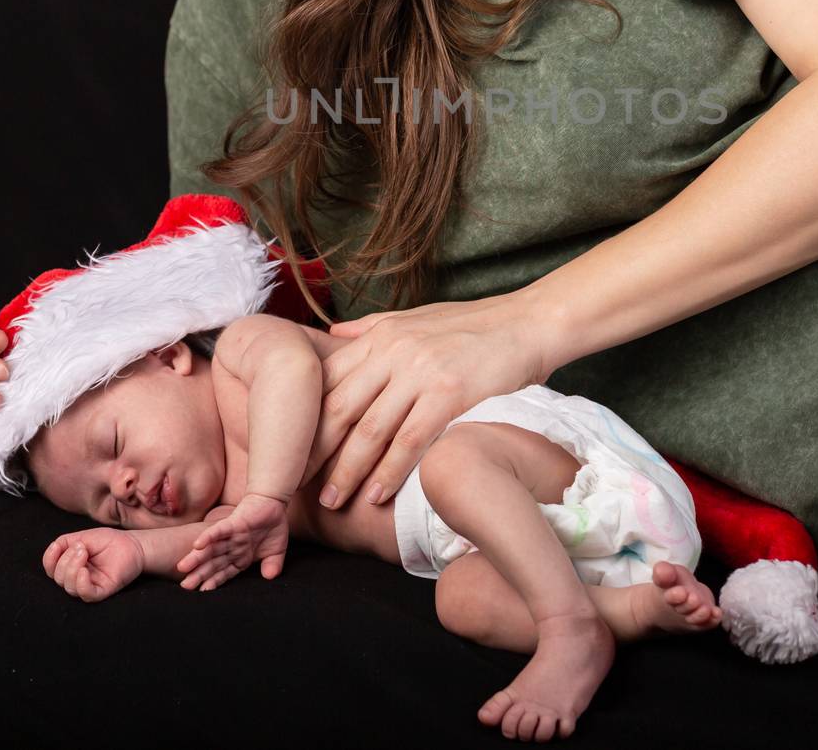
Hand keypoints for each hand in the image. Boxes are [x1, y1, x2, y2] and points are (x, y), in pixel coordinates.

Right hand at [43, 528, 143, 602]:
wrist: (133, 544)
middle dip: (65, 560)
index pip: (51, 569)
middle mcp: (77, 578)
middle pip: (58, 578)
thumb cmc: (110, 541)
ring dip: (72, 568)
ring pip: (69, 587)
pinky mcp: (102, 591)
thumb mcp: (83, 537)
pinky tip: (84, 571)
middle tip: (81, 547)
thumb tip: (52, 549)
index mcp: (71, 566)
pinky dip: (81, 584)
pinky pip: (86, 594)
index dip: (49, 559)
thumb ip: (65, 543)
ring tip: (84, 552)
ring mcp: (89, 585)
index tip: (56, 546)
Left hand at [175, 494, 291, 588]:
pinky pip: (219, 531)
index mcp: (241, 556)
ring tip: (182, 568)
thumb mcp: (276, 550)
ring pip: (212, 549)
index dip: (214, 582)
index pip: (225, 572)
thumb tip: (270, 577)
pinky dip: (209, 537)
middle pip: (213, 563)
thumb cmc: (273, 525)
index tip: (202, 592)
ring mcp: (231, 536)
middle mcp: (233, 547)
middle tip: (185, 586)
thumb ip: (272, 564)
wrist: (274, 502)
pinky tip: (197, 545)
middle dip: (199, 575)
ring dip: (197, 558)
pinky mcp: (233, 523)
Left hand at [315, 290, 547, 510]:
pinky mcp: (450, 393)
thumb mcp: (417, 316)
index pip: (329, 382)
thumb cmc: (475, 325)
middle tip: (296, 486)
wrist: (529, 323)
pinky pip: (411, 439)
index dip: (306, 420)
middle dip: (316, 452)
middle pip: (341, 409)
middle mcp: (394, 352)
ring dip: (348, 470)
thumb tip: (333, 334)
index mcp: (381, 336)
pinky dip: (391, 471)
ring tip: (333, 501)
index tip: (288, 451)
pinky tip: (377, 495)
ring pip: (371, 430)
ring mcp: (421, 372)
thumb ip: (373, 329)